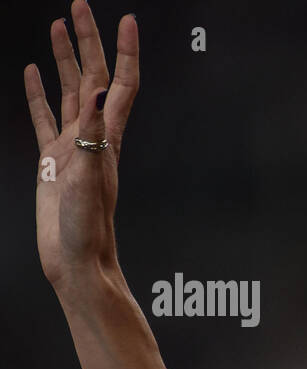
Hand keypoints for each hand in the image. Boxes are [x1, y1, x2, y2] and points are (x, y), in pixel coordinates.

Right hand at [23, 1, 138, 291]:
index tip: (128, 20)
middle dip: (89, 40)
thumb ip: (93, 133)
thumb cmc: (87, 228)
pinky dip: (39, 92)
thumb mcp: (89, 176)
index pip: (120, 84)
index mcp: (107, 138)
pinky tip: (35, 72)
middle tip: (80, 4)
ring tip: (58, 24)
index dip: (125, 51)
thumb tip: (98, 91)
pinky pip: (44, 116)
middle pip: (94, 77)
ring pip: (69, 91)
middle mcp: (93, 137)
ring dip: (66, 58)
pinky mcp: (53, 160)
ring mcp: (72, 146)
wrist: (76, 261)